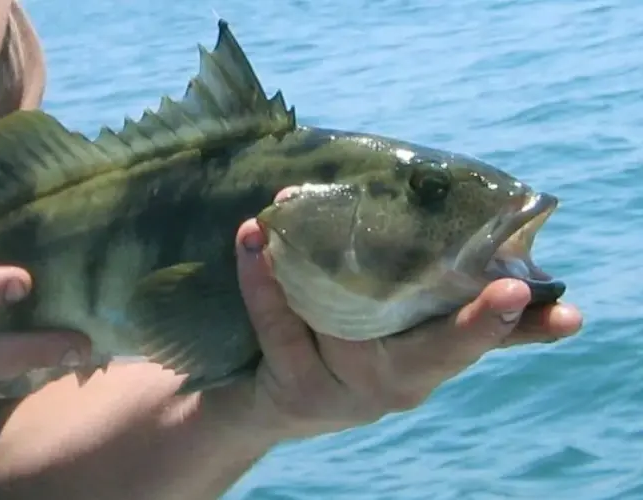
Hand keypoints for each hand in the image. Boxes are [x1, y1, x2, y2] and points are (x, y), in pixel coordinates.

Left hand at [229, 196, 582, 439]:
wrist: (279, 399)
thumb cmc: (353, 342)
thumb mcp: (401, 328)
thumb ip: (445, 298)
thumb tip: (525, 264)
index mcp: (429, 362)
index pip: (480, 342)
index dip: (514, 325)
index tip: (560, 311)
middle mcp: (397, 384)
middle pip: (434, 354)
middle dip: (470, 326)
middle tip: (508, 290)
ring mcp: (345, 389)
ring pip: (344, 330)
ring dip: (319, 269)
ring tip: (293, 211)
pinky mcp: (294, 388)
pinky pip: (278, 327)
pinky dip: (263, 283)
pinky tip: (253, 239)